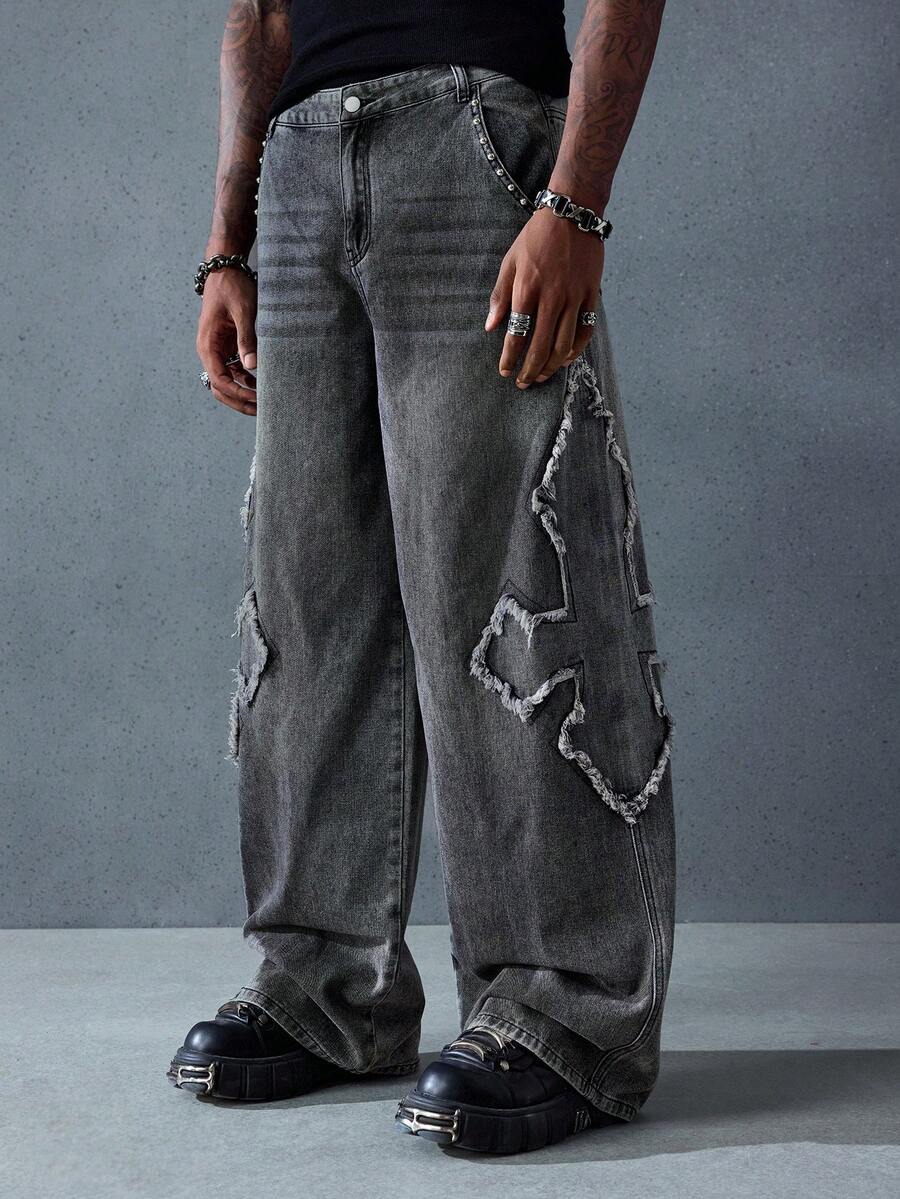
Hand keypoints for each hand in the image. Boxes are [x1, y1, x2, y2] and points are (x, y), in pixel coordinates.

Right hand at [196, 269, 258, 415]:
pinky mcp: (226, 348)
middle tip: (262, 410)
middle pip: (219, 388)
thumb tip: (252, 366)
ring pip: (226, 383)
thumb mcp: (243, 312)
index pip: (218, 380)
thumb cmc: (233, 287)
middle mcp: (209, 351)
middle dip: (238, 401)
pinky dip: (245, 382)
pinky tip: (261, 386)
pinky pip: (233, 372)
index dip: (236, 393)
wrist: (225, 269)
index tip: (255, 399)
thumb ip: (247, 339)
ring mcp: (217, 351)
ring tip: (265, 402)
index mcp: (207, 345)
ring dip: (242, 394)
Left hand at [485, 208, 603, 388]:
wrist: (572, 214)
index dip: (509, 358)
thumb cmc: (536, 237)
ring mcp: (574, 297)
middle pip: (540, 346)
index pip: (516, 334)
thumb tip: (490, 326)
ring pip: (564, 344)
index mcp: (527, 289)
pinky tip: (565, 360)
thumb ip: (500, 296)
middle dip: (529, 370)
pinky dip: (576, 350)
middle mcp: (551, 297)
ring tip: (541, 375)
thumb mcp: (510, 261)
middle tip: (523, 382)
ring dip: (551, 366)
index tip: (504, 371)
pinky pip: (585, 331)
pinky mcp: (591, 295)